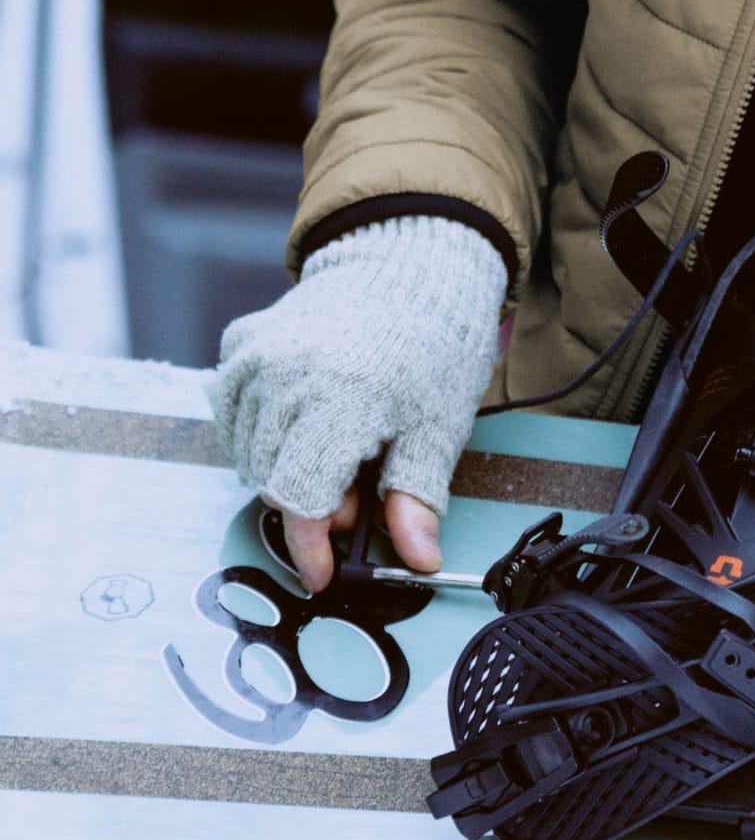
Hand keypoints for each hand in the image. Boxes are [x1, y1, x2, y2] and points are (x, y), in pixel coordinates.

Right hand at [210, 215, 507, 579]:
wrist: (411, 265)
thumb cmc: (432, 346)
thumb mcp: (438, 427)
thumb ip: (417, 497)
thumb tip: (418, 560)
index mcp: (338, 401)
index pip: (301, 500)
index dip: (310, 550)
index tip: (322, 574)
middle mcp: (284, 376)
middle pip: (271, 481)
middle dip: (312, 504)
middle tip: (359, 488)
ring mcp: (254, 356)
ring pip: (246, 452)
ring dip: (283, 467)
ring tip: (336, 447)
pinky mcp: (241, 342)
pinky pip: (231, 408)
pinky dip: (259, 428)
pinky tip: (300, 417)